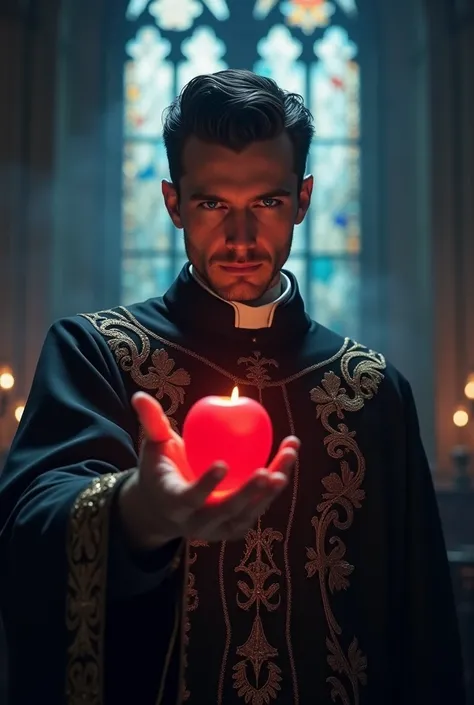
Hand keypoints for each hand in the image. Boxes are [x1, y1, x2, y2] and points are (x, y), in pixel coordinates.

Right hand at [119, 391, 298, 548]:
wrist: (164, 507)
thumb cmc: (160, 468)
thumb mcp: (154, 446)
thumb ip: (151, 423)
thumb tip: (139, 395)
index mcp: (174, 503)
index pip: (190, 498)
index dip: (205, 485)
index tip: (222, 464)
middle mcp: (196, 523)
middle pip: (226, 511)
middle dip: (249, 493)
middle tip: (267, 470)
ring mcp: (218, 530)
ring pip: (249, 512)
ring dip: (272, 487)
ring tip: (289, 456)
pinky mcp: (235, 528)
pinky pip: (258, 508)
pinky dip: (275, 486)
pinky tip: (288, 457)